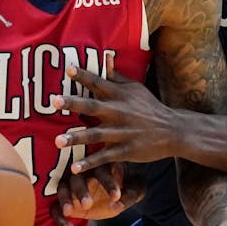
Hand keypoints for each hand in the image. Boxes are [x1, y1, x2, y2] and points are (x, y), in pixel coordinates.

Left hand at [50, 66, 177, 172]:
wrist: (172, 131)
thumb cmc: (149, 107)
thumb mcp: (135, 89)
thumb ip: (116, 76)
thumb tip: (105, 57)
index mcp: (120, 96)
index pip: (99, 83)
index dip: (84, 76)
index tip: (69, 69)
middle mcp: (119, 112)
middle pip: (93, 107)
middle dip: (74, 104)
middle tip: (54, 101)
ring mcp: (122, 133)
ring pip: (96, 135)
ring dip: (76, 138)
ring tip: (57, 141)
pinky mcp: (125, 151)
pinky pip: (105, 157)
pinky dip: (90, 163)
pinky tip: (75, 168)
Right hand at [50, 163, 144, 225]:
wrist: (118, 195)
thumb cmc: (128, 188)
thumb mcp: (134, 191)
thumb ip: (128, 197)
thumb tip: (116, 205)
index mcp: (103, 165)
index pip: (103, 170)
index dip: (108, 182)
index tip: (115, 197)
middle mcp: (84, 172)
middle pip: (77, 176)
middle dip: (81, 190)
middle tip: (87, 205)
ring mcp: (72, 185)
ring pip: (62, 188)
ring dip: (65, 199)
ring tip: (69, 212)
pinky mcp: (65, 199)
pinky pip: (55, 207)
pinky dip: (60, 218)